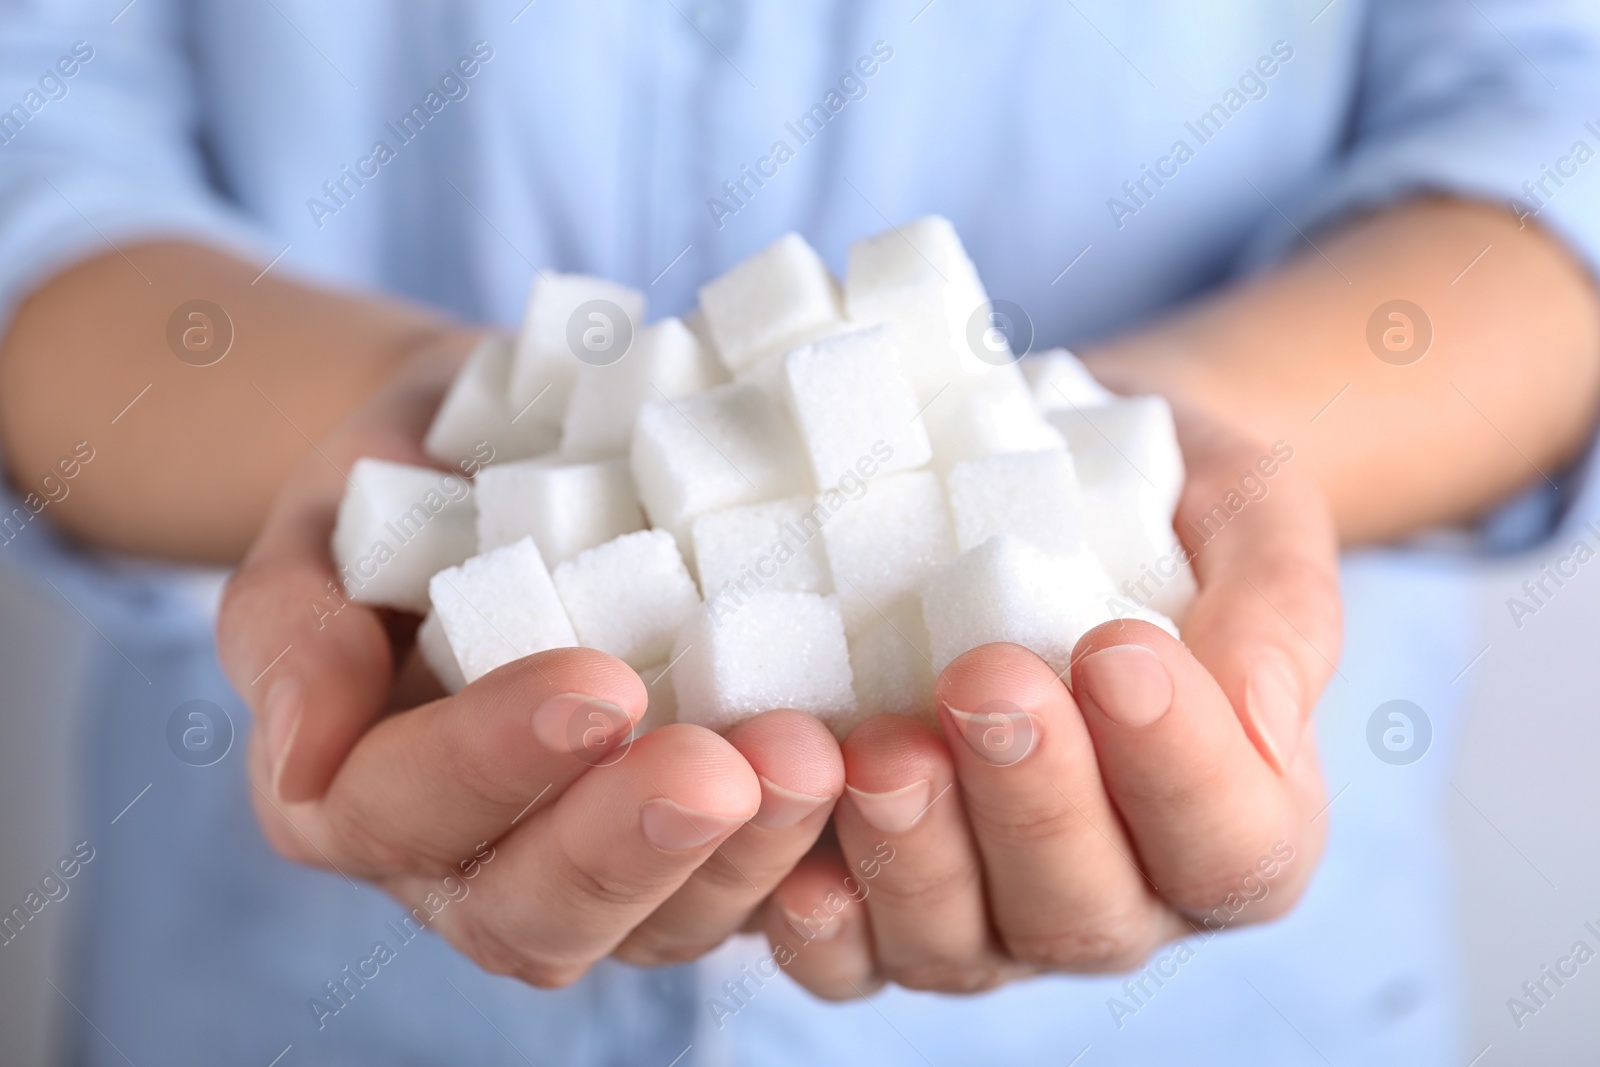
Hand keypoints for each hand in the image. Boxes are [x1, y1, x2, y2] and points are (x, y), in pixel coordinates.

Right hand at [216, 337, 843, 985]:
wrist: (516, 460)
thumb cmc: (409, 485)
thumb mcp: (324, 523)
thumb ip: (290, 629)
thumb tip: (306, 752)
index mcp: (371, 791)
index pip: (403, 814)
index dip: (489, 765)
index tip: (595, 683)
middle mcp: (485, 856)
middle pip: (539, 910)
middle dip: (631, 846)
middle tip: (722, 767)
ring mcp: (609, 860)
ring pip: (667, 925)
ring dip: (747, 860)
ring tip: (817, 758)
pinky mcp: (712, 841)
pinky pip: (762, 890)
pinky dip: (823, 853)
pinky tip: (877, 777)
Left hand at [758, 404, 1340, 996]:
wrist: (1034, 465)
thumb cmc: (1156, 497)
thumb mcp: (1246, 511)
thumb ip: (1276, 611)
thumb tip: (1263, 721)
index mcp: (1233, 817)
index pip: (1235, 848)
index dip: (1181, 771)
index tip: (1119, 652)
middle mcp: (1117, 891)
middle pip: (1088, 912)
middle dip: (1034, 805)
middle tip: (985, 680)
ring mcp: (989, 914)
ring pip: (960, 946)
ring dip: (916, 854)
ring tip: (879, 747)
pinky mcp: (877, 904)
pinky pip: (845, 958)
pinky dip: (819, 917)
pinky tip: (796, 851)